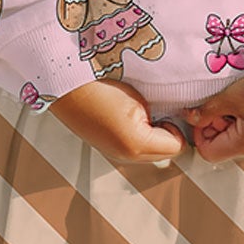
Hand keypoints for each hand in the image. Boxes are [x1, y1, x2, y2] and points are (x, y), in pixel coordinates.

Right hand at [48, 77, 186, 166]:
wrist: (66, 87)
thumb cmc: (100, 86)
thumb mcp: (137, 98)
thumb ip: (161, 113)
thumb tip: (175, 121)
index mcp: (137, 144)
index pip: (177, 146)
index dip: (177, 126)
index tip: (168, 108)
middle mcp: (126, 157)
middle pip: (166, 153)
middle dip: (167, 133)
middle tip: (157, 109)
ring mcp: (115, 155)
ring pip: (152, 153)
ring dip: (153, 134)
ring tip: (141, 111)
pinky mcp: (107, 149)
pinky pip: (136, 149)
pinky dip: (139, 135)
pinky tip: (128, 116)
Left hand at [182, 72, 243, 162]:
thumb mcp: (234, 97)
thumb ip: (208, 110)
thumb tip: (190, 117)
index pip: (207, 152)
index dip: (200, 131)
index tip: (202, 111)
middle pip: (222, 143)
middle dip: (215, 121)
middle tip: (221, 99)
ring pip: (236, 134)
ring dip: (230, 115)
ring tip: (238, 95)